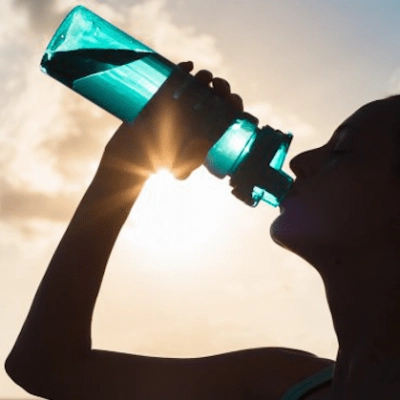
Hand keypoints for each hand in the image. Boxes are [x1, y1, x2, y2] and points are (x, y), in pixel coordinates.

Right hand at [100, 61, 244, 183]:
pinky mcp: (164, 95)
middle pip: (216, 96)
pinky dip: (183, 69)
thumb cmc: (159, 162)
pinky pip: (176, 77)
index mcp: (206, 129)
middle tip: (218, 87)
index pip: (227, 114)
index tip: (231, 101)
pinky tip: (188, 65)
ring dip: (205, 77)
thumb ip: (192, 161)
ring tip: (205, 77)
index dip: (234, 105)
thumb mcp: (181, 165)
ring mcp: (180, 103)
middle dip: (222, 88)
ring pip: (199, 84)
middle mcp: (196, 114)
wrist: (132, 154)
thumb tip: (203, 150)